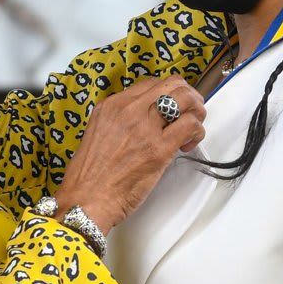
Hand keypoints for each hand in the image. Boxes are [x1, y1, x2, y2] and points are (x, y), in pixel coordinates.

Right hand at [55, 75, 206, 233]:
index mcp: (111, 106)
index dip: (168, 93)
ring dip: (196, 111)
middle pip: (172, 84)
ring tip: (192, 129)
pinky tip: (188, 144)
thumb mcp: (98, 133)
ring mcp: (144, 127)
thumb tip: (145, 122)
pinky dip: (196, 131)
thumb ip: (120, 122)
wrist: (86, 200)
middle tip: (190, 114)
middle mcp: (128, 110)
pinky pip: (190, 125)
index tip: (172, 107)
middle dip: (188, 96)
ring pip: (185, 99)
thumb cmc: (90, 176)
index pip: (151, 83)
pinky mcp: (159, 148)